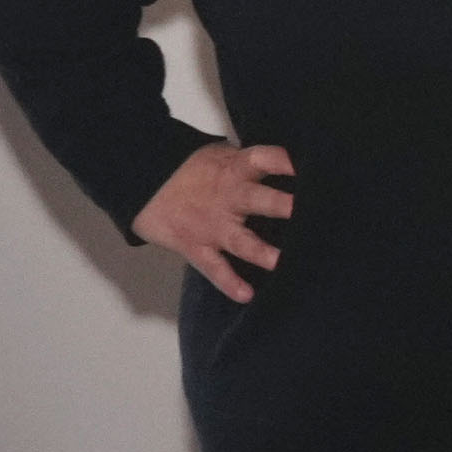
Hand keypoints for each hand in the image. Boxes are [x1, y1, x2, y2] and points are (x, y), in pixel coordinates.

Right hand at [136, 139, 294, 302]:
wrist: (144, 183)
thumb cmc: (198, 170)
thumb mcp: (224, 157)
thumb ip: (255, 164)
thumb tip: (299, 164)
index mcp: (236, 169)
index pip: (263, 159)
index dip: (283, 161)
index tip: (307, 166)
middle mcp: (229, 197)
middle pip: (258, 200)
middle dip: (281, 205)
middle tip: (307, 212)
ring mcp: (212, 224)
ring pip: (240, 240)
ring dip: (261, 252)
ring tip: (280, 262)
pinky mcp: (196, 246)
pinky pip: (214, 267)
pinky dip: (229, 282)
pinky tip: (245, 295)